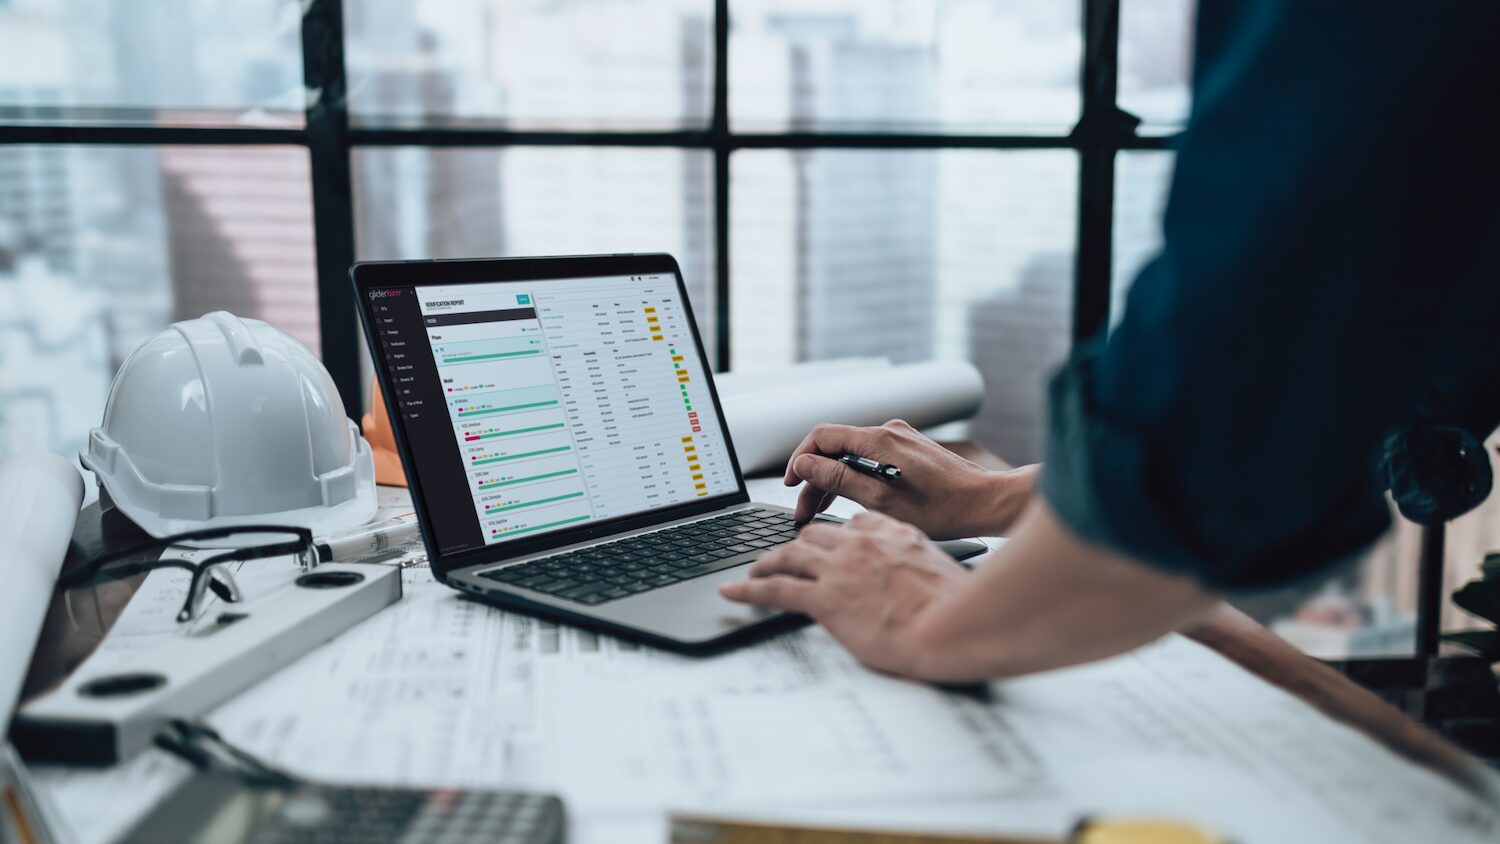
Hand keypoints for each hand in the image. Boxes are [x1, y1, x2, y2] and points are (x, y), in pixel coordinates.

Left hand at [718, 510, 967, 677]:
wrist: (952, 627)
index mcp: (893, 534)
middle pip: (815, 536)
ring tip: (755, 570)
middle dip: (796, 546)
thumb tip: (917, 579)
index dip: (835, 534)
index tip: (829, 543)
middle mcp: (862, 544)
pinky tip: (732, 592)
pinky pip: (774, 589)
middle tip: (785, 557)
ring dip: (767, 562)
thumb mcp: (943, 573)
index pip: (853, 524)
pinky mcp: (825, 598)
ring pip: (789, 555)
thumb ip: (920, 566)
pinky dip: (747, 589)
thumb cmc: (956, 610)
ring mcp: (840, 569)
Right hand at [783, 420, 1033, 538]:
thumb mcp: (880, 501)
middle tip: (804, 511)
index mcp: (878, 440)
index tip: (790, 483)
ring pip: (852, 456)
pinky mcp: (909, 451)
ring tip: (821, 513)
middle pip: (836, 448)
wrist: (986, 503)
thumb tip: (804, 464)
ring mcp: (900, 440)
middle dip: (815, 479)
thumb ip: (837, 480)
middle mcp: (888, 432)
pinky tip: (852, 501)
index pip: (822, 436)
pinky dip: (856, 478)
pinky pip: (871, 459)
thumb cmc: (942, 509)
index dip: (800, 459)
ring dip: (834, 482)